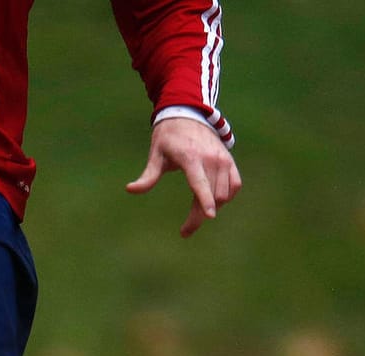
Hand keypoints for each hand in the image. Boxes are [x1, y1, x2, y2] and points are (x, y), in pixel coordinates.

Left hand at [126, 117, 241, 237]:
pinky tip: (214, 203)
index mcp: (190, 157)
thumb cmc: (168, 137)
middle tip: (185, 230)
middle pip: (212, 194)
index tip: (209, 217)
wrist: (189, 115)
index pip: (200, 182)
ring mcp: (223, 159)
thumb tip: (130, 189)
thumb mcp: (155, 155)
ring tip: (196, 215)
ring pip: (224, 193)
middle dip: (200, 216)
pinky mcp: (230, 160)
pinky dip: (226, 196)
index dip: (205, 200)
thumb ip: (147, 176)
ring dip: (212, 208)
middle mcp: (210, 158)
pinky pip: (235, 185)